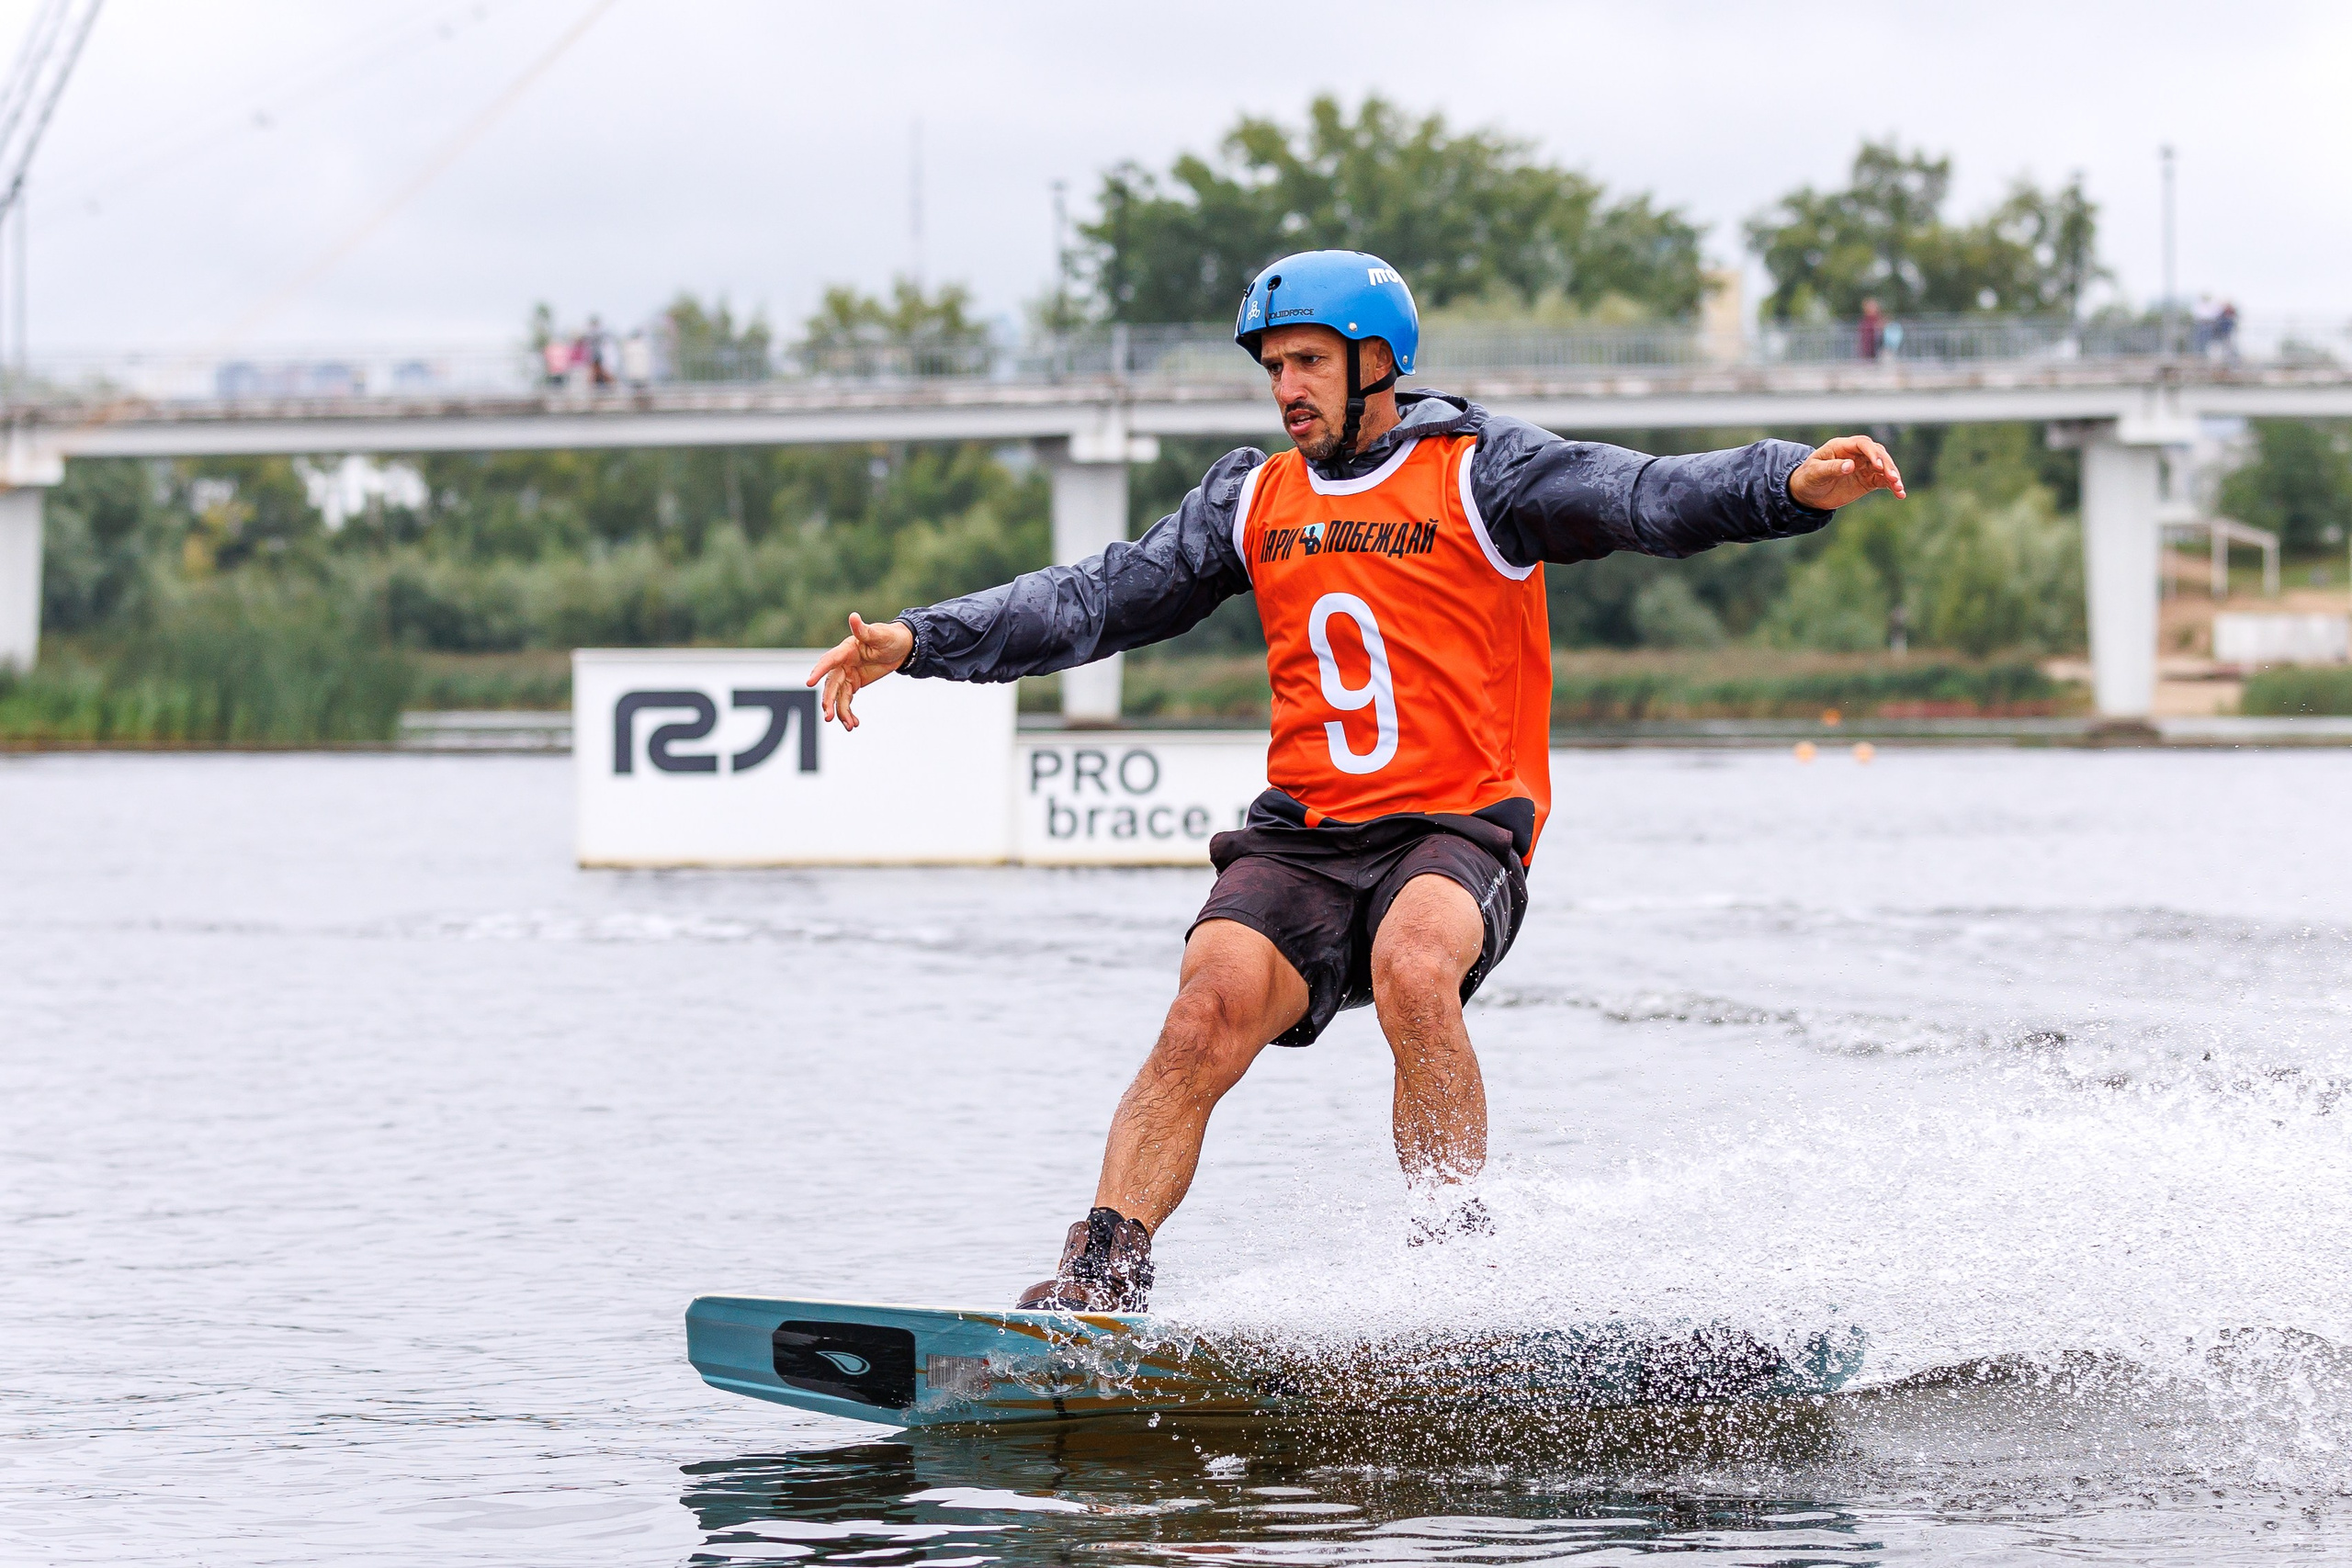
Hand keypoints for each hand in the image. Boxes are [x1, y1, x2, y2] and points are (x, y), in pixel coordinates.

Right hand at [805, 612, 912, 730]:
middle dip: (829, 700)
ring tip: (848, 726)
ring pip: (838, 696)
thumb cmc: (889, 637)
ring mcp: (847, 675)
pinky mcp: (854, 684)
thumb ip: (864, 630)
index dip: (819, 671)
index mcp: (845, 650)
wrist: (900, 648)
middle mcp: (842, 663)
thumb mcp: (879, 634)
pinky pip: (847, 700)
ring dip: (840, 711)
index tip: (809, 683)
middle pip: (831, 684)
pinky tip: (853, 724)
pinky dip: (848, 712)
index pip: (829, 660)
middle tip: (828, 716)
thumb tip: (853, 617)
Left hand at [1788, 435, 1906, 509]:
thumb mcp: (1816, 473)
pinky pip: (1883, 480)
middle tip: (1892, 478)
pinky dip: (1892, 486)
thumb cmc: (1807, 479)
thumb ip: (1832, 468)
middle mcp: (1855, 454)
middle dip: (1886, 464)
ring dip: (1893, 475)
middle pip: (1877, 453)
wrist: (1807, 494)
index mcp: (1841, 446)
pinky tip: (1900, 494)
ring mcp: (1863, 466)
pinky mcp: (1867, 479)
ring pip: (1883, 466)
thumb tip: (1850, 465)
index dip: (1872, 452)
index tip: (1877, 465)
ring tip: (1898, 487)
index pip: (1862, 444)